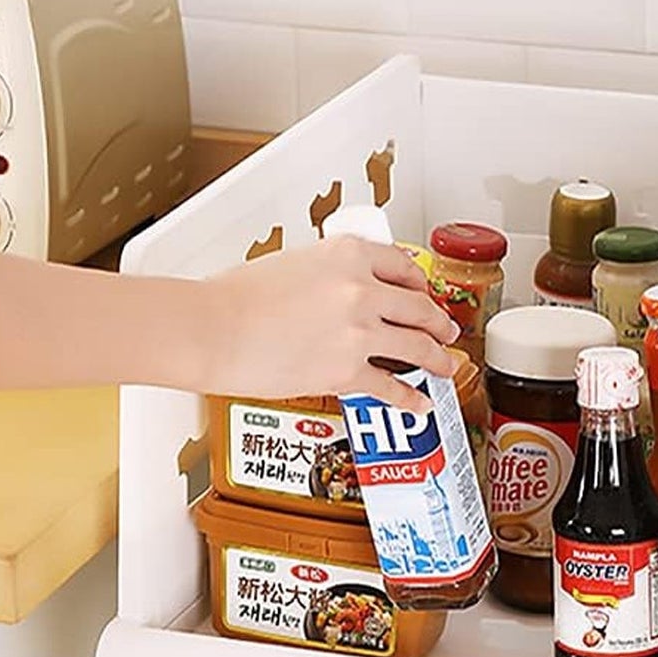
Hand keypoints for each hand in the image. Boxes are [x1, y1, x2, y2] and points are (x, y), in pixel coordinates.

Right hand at [199, 236, 458, 412]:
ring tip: (446, 365)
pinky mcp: (348, 371)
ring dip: (438, 359)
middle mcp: (361, 289)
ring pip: (418, 346)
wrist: (211, 329)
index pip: (402, 264)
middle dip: (438, 322)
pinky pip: (392, 387)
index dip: (420, 283)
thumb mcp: (290, 263)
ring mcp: (360, 332)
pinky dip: (412, 398)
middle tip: (446, 330)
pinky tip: (421, 402)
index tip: (424, 292)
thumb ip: (324, 274)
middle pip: (419, 306)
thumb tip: (335, 292)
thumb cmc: (233, 298)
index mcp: (347, 254)